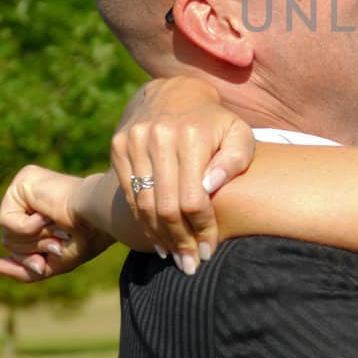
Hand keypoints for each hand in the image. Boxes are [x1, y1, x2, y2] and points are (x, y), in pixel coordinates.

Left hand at [0, 166, 112, 281]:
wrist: (99, 216)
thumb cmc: (86, 238)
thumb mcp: (52, 263)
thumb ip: (22, 270)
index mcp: (39, 215)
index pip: (16, 245)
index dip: (29, 258)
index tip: (51, 255)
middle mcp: (30, 199)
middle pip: (8, 240)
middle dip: (33, 248)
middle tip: (59, 237)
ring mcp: (26, 187)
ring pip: (6, 233)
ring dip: (34, 238)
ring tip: (56, 225)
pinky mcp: (23, 180)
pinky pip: (6, 220)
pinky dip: (27, 227)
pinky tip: (45, 216)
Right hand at [110, 77, 254, 263]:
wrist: (175, 92)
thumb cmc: (215, 123)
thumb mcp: (238, 133)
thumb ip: (236, 158)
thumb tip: (212, 184)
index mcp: (191, 135)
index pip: (194, 198)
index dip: (202, 229)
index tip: (209, 252)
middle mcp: (158, 136)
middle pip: (167, 206)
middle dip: (181, 241)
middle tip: (190, 265)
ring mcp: (134, 140)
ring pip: (144, 204)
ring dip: (159, 236)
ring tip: (174, 256)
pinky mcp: (118, 146)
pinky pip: (129, 194)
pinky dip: (141, 220)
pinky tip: (156, 237)